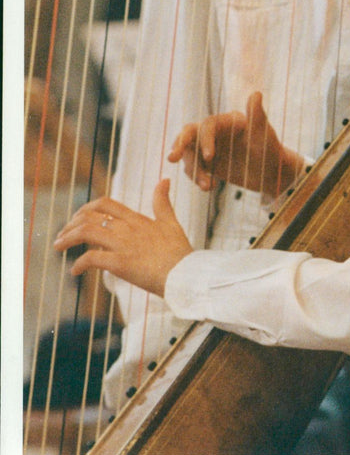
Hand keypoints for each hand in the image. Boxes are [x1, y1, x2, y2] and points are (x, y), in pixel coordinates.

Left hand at [53, 179, 191, 297]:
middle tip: (62, 235)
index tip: (77, 218)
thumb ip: (163, 202)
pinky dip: (79, 264)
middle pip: (90, 216)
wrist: (186, 274)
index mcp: (137, 219)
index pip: (105, 204)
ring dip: (67, 239)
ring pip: (86, 232)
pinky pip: (91, 258)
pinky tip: (75, 271)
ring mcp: (123, 244)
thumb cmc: (179, 252)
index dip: (86, 209)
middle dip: (71, 224)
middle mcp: (127, 228)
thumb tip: (164, 180)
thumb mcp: (171, 222)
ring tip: (58, 247)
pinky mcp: (120, 263)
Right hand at [168, 91, 304, 196]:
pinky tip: (210, 186)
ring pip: (190, 154)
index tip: (209, 157)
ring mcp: (209, 145)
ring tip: (207, 186)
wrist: (272, 173)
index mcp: (227, 120)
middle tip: (172, 159)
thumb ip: (257, 116)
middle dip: (180, 145)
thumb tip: (256, 93)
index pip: (208, 125)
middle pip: (190, 133)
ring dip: (193, 169)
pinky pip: (193, 167)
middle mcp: (216, 130)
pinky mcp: (207, 161)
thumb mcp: (265, 135)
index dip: (205, 139)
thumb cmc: (271, 150)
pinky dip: (197, 177)